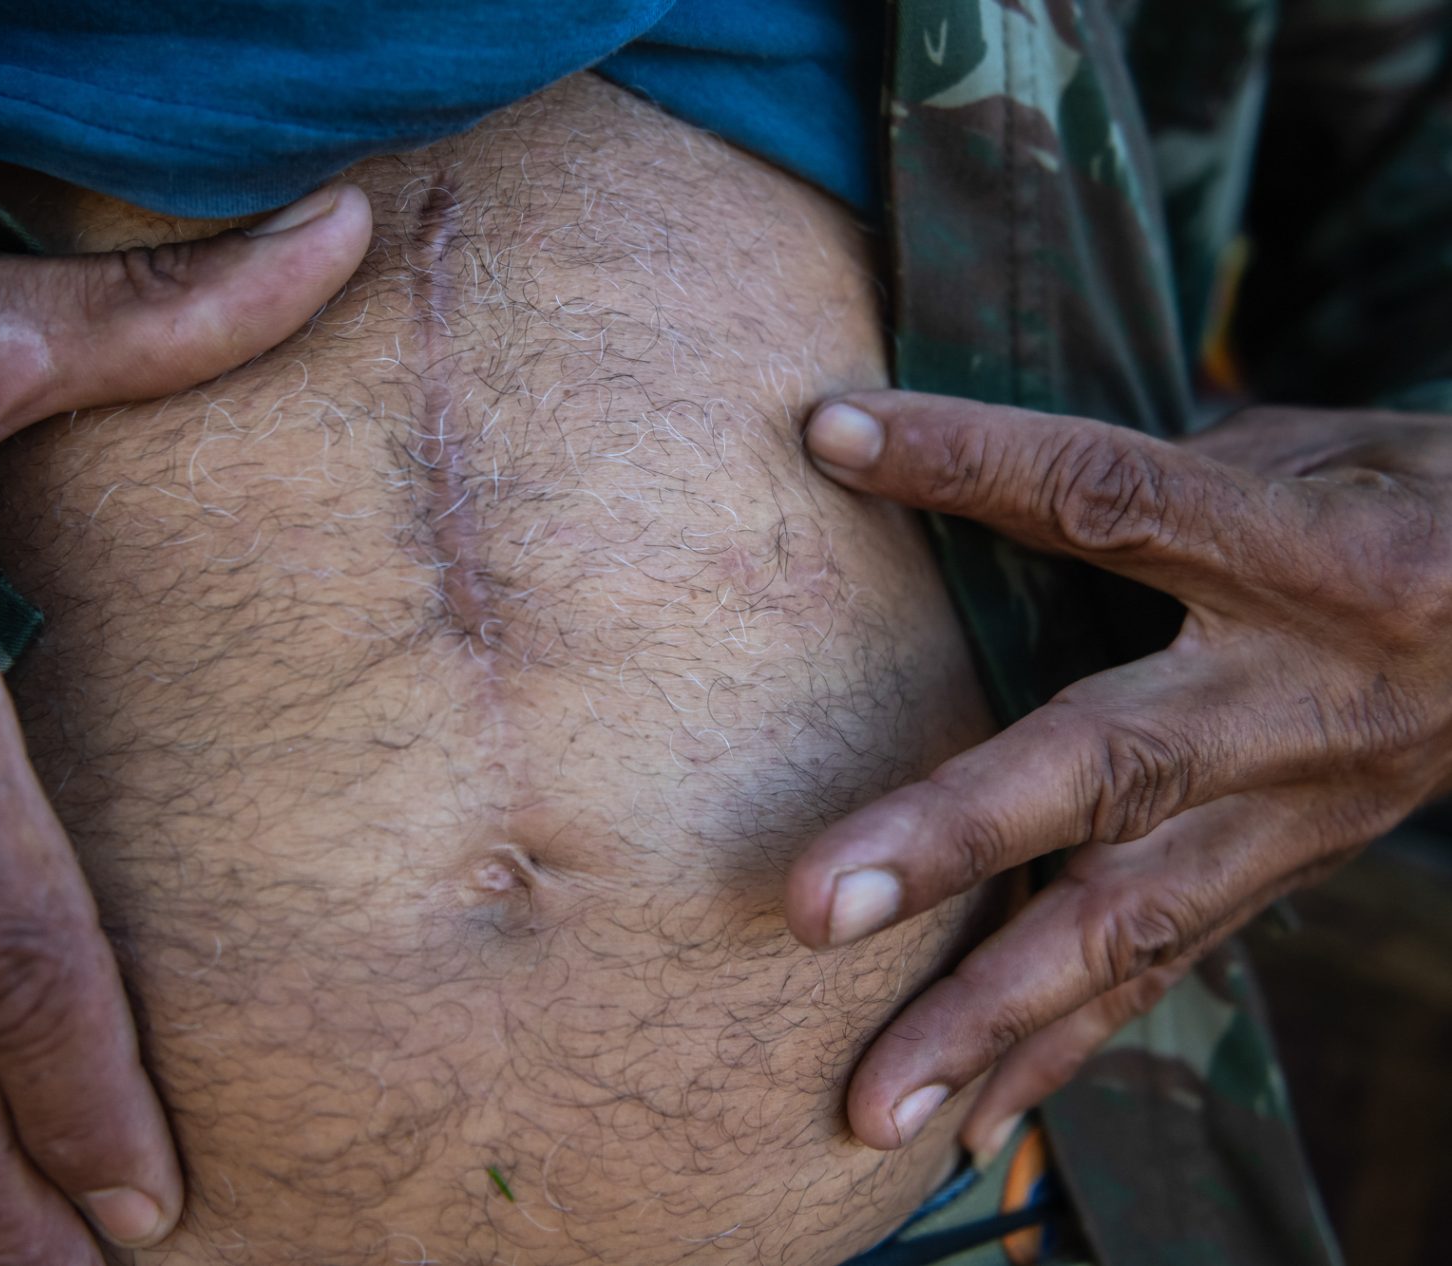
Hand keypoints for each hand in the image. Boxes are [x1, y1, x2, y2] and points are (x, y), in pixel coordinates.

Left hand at [786, 390, 1451, 1159]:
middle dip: (957, 837)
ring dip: (990, 1017)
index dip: (976, 463)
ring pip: (1134, 922)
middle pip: (1112, 766)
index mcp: (1319, 558)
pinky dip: (1060, 1052)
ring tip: (871, 1106)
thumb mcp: (1312, 452)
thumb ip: (1156, 481)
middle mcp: (1306, 699)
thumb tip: (956, 470)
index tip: (834, 437)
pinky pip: (1164, 975)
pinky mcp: (1288, 880)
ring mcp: (1303, 814)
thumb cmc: (1410, 503)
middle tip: (814, 906)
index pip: (1120, 500)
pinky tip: (967, 1122)